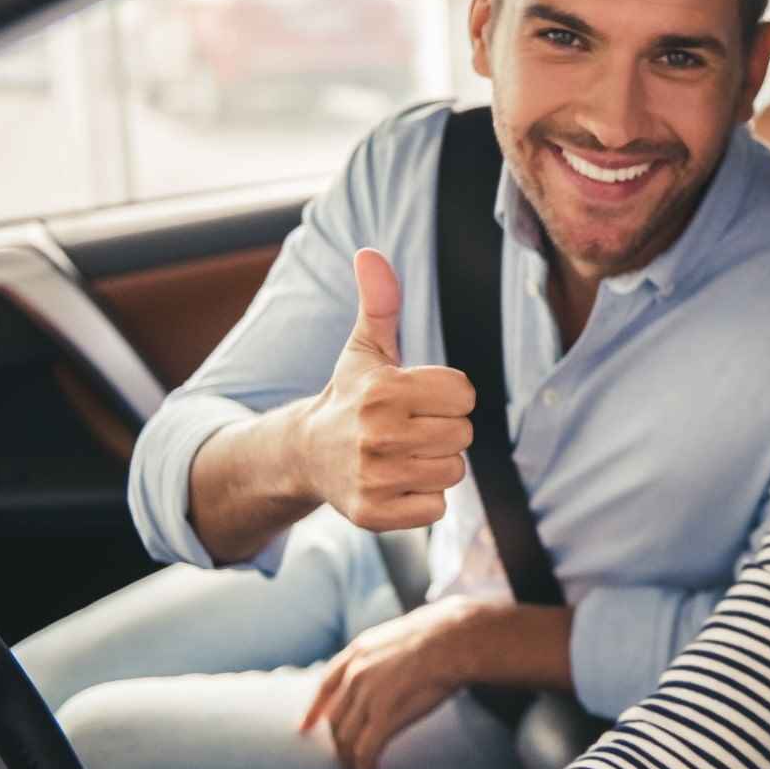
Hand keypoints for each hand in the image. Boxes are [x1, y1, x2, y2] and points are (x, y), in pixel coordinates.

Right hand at [294, 249, 475, 530]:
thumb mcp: (364, 349)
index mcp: (384, 391)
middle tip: (409, 428)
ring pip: (452, 472)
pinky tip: (395, 482)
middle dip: (443, 431)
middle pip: (463, 435)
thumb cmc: (350, 396)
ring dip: (434, 464)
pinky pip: (436, 508)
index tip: (418, 399)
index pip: (464, 394)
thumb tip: (371, 253)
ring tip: (402, 454)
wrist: (305, 455)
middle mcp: (378, 434)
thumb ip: (379, 303)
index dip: (448, 396)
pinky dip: (422, 499)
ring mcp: (375, 477)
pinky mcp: (374, 514)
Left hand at [300, 598, 475, 768]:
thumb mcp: (401, 634)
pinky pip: (365, 751)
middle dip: (338, 743)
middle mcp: (356, 673)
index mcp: (359, 651)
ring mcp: (368, 694)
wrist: (458, 638)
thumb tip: (391, 664)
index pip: (325, 685)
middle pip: (335, 718)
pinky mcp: (384, 715)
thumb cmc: (443, 634)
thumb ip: (385, 653)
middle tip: (345, 759)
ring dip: (349, 761)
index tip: (305, 727)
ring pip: (346, 739)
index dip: (314, 709)